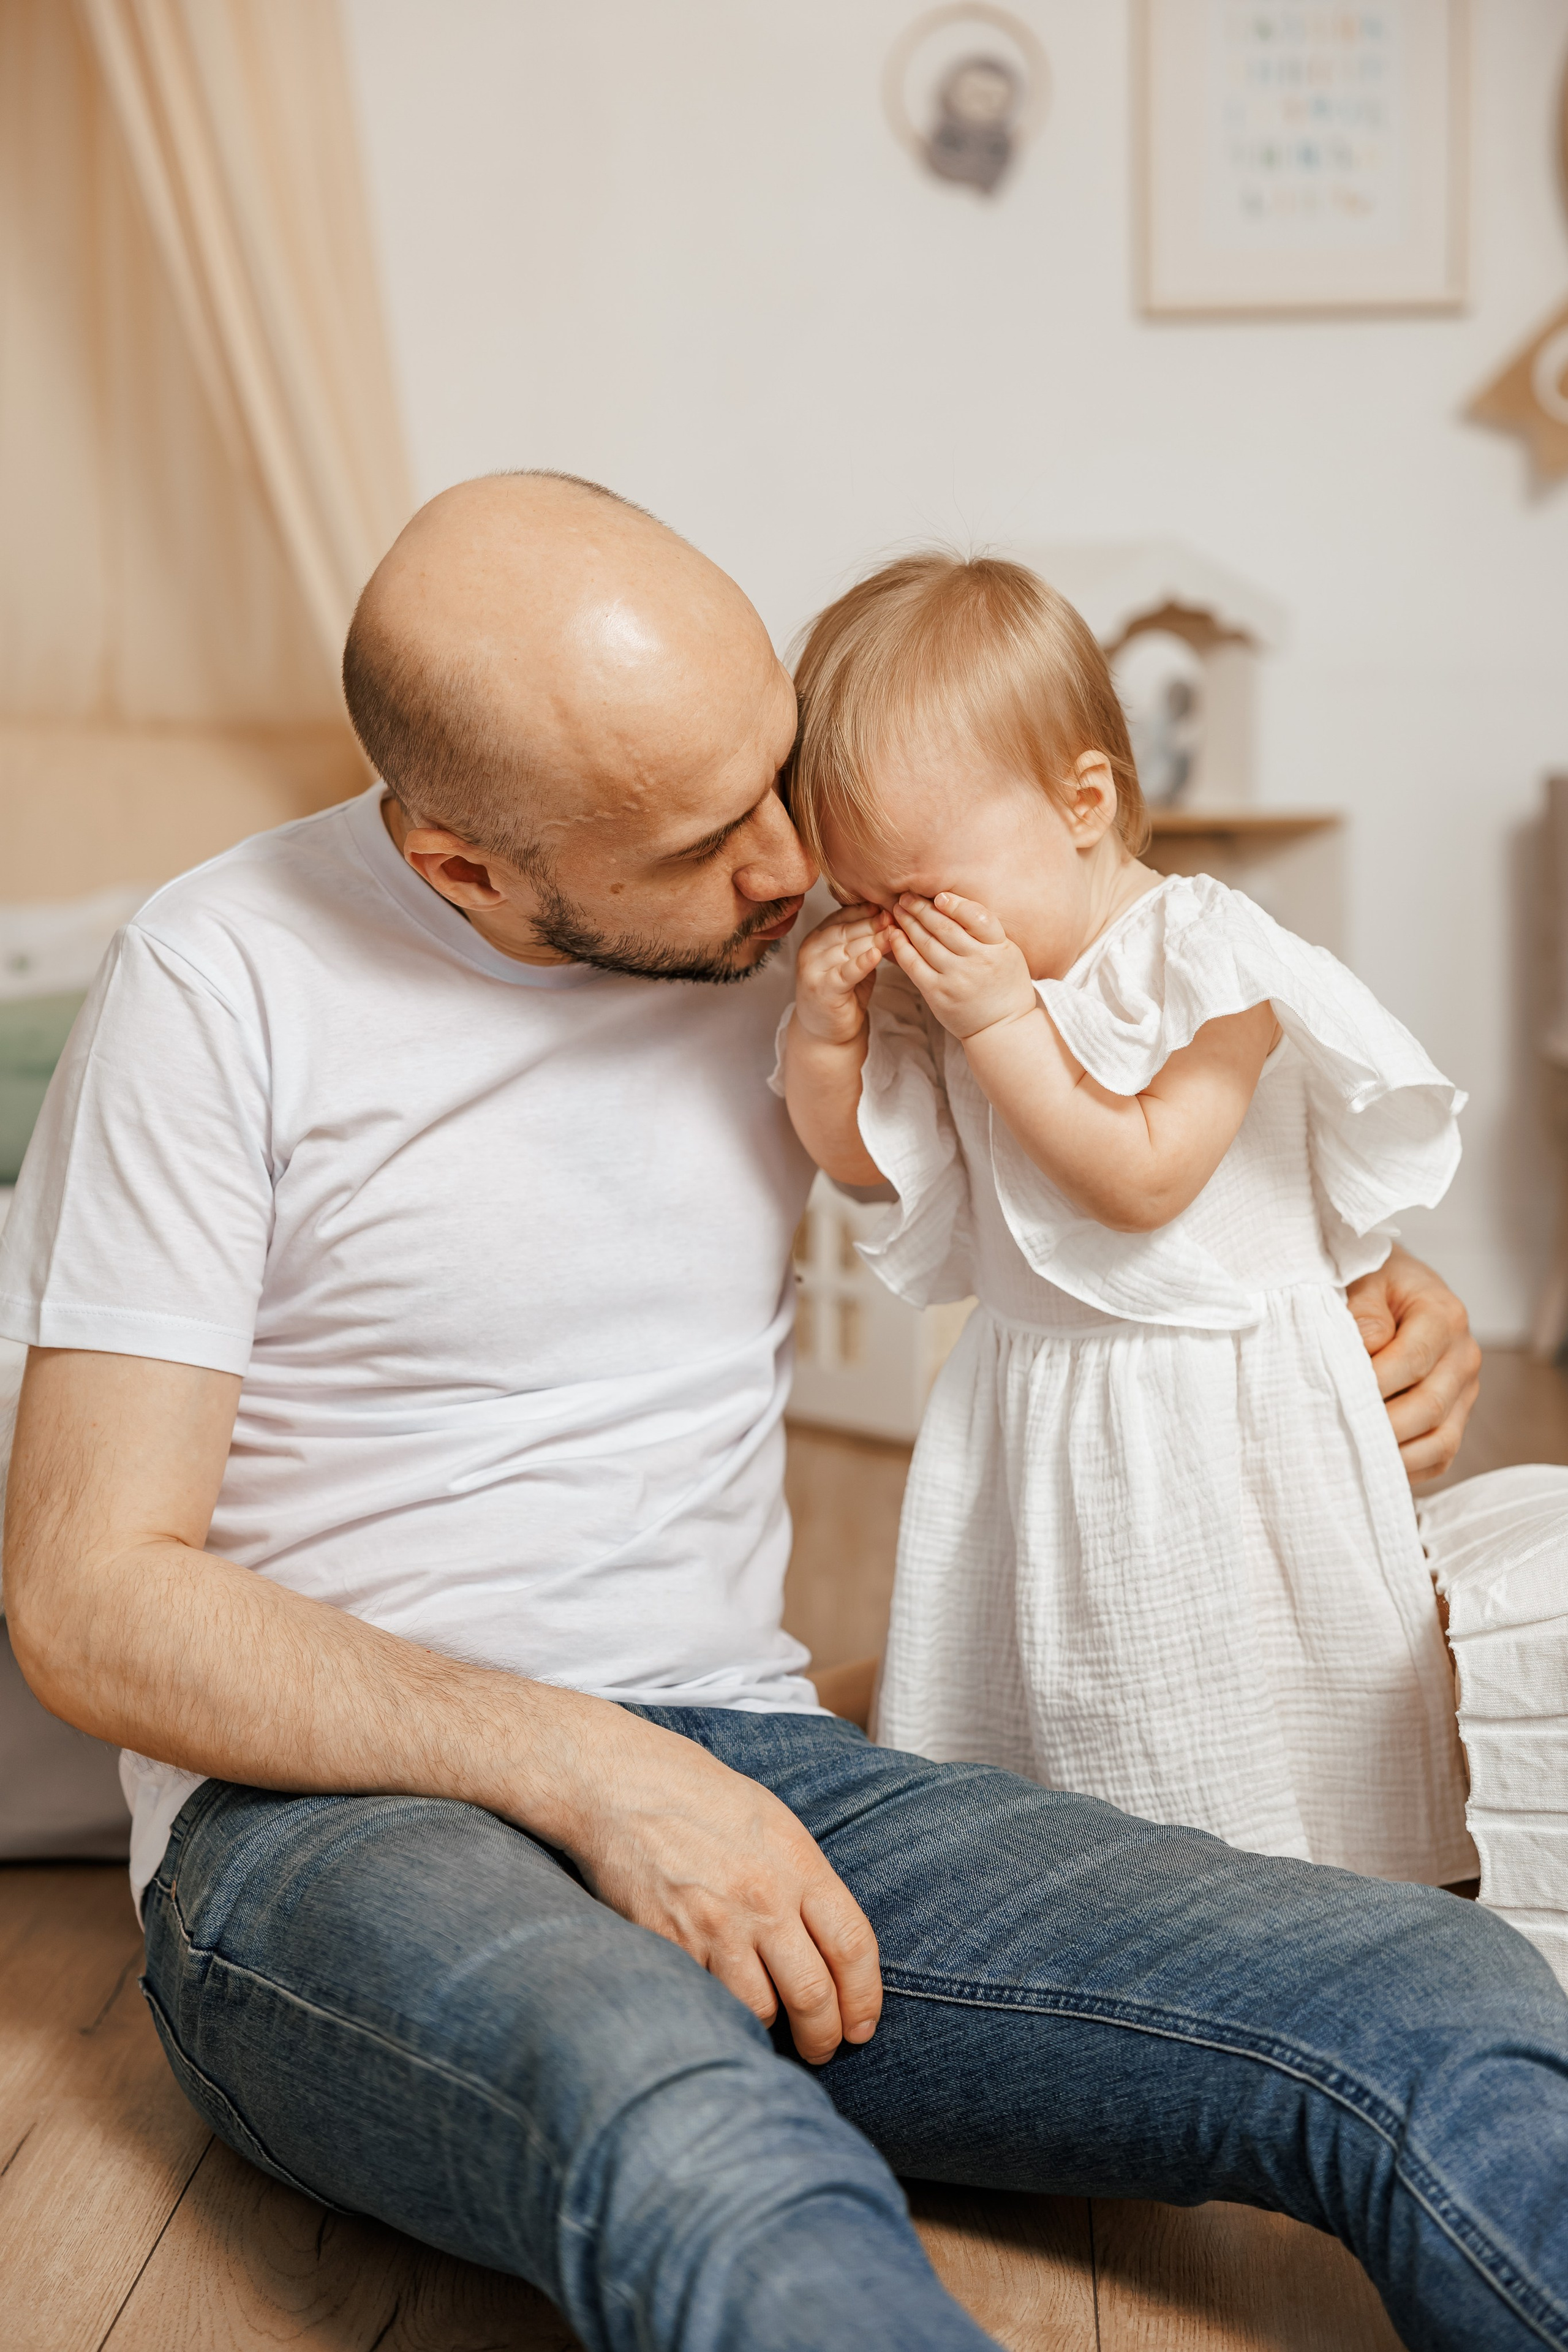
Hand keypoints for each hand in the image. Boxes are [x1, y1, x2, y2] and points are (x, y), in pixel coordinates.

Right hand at [559, 1705, 881, 2064]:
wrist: (622, 1784)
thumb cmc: (702, 1799)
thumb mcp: (774, 1825)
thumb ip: (806, 1883)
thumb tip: (832, 1948)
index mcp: (798, 1864)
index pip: (853, 1947)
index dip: (864, 1998)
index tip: (861, 2025)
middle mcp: (762, 1899)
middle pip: (813, 1995)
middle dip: (824, 2037)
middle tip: (822, 2047)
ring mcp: (713, 1926)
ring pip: (760, 2010)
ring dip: (769, 2025)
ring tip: (768, 2020)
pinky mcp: (668, 1944)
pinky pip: (707, 2000)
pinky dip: (718, 2010)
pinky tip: (719, 2003)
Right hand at [792, 902, 892, 1045]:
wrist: (827, 1033)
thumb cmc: (843, 994)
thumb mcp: (851, 962)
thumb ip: (862, 942)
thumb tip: (888, 917)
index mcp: (816, 939)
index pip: (840, 917)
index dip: (864, 911)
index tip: (886, 905)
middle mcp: (810, 951)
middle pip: (845, 931)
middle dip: (872, 923)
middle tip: (895, 917)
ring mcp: (813, 971)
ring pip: (847, 949)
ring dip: (872, 939)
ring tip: (894, 932)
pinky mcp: (823, 990)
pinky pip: (845, 973)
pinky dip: (861, 963)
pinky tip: (876, 955)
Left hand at [886, 892, 1038, 1041]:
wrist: (1001, 1028)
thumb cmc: (1005, 987)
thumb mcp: (1009, 954)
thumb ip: (987, 932)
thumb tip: (955, 903)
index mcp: (1000, 949)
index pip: (978, 918)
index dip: (956, 904)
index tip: (940, 896)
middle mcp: (978, 962)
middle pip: (945, 927)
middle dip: (922, 908)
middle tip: (907, 895)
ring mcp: (956, 978)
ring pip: (926, 942)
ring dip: (908, 922)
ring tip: (898, 909)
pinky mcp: (937, 994)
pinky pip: (913, 965)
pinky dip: (901, 947)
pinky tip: (893, 934)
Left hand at [1346, 1243, 1481, 1483]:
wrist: (1393, 1285)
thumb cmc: (1372, 1280)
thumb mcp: (1363, 1278)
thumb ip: (1363, 1312)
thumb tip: (1367, 1351)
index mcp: (1444, 1315)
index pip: (1412, 1360)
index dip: (1372, 1383)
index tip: (1332, 1393)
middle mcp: (1463, 1356)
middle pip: (1428, 1407)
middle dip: (1378, 1425)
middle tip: (1331, 1434)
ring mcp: (1463, 1391)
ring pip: (1439, 1441)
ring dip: (1392, 1455)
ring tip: (1347, 1456)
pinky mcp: (1455, 1417)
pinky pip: (1438, 1456)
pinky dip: (1405, 1468)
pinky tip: (1368, 1465)